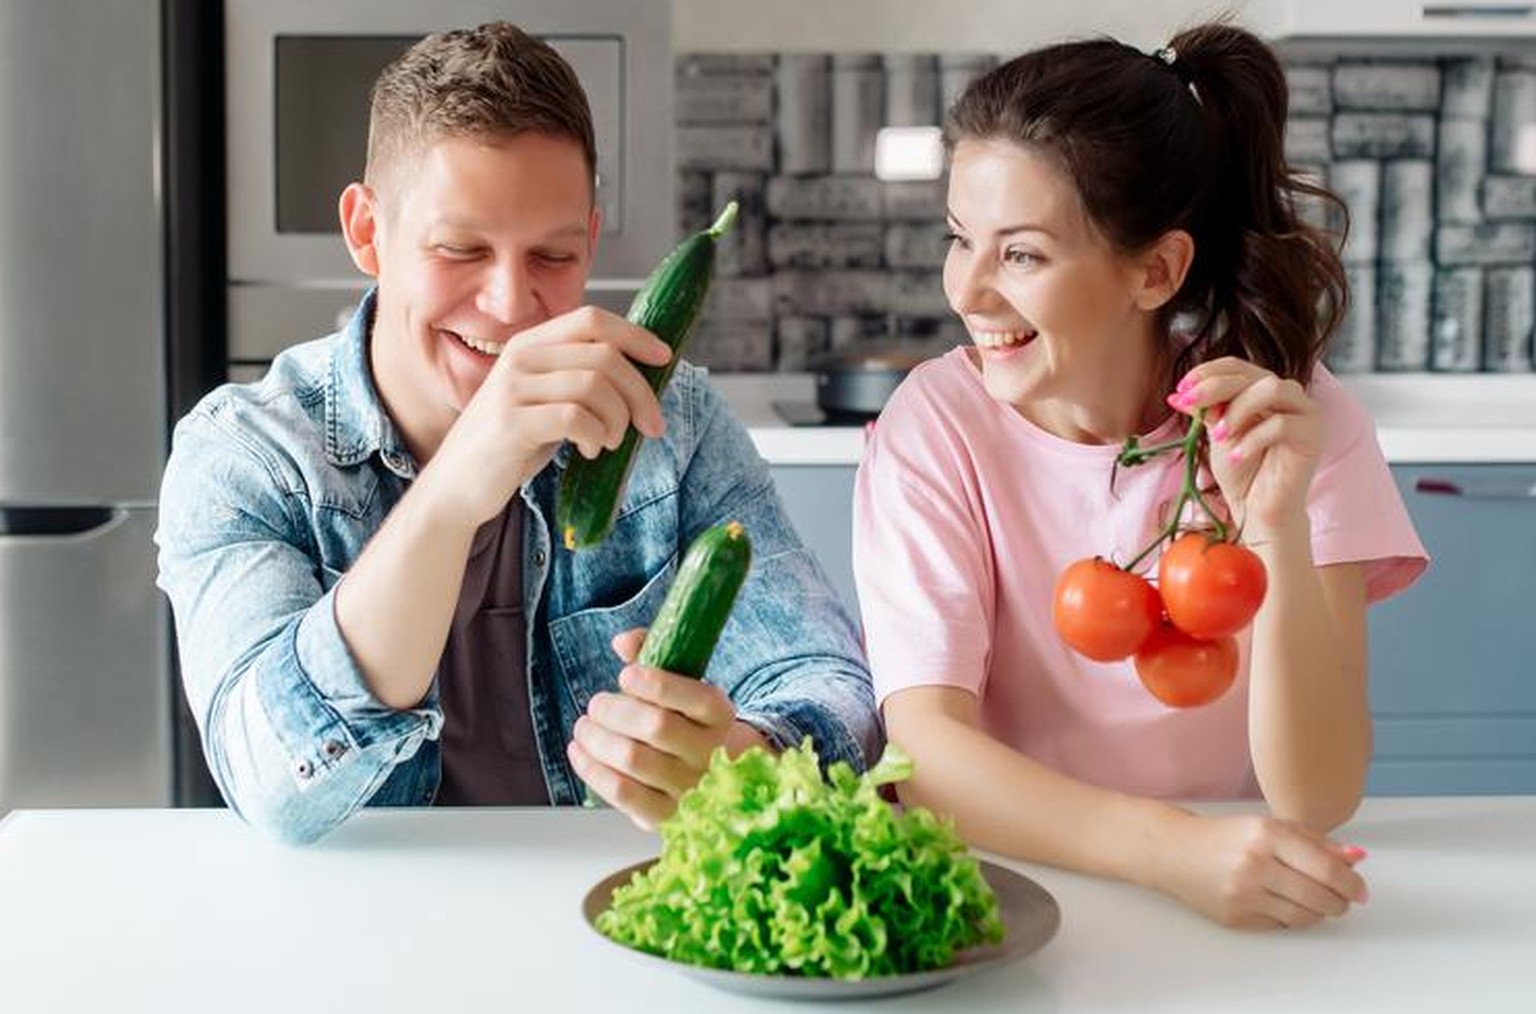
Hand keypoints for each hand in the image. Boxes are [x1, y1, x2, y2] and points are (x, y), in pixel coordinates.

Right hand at [424, 306, 672, 530]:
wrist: (456, 487)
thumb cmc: (509, 446)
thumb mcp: (545, 402)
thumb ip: (579, 381)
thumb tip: (641, 379)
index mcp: (530, 344)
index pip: (592, 319)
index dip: (635, 335)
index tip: (665, 358)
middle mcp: (519, 357)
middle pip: (604, 355)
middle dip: (641, 392)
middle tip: (652, 426)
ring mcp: (512, 388)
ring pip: (594, 385)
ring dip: (617, 419)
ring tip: (609, 442)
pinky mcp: (511, 422)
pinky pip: (575, 417)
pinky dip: (595, 436)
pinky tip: (589, 452)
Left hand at [567, 629, 768, 829]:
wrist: (714, 778)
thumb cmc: (688, 723)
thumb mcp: (682, 685)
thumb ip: (654, 654)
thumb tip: (622, 642)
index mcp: (720, 715)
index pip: (694, 697)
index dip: (654, 683)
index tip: (626, 675)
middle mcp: (711, 753)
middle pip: (655, 727)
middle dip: (614, 711)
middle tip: (596, 705)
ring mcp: (690, 789)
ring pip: (632, 760)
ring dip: (597, 739)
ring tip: (584, 728)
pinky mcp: (665, 817)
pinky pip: (622, 794)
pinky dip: (592, 770)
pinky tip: (581, 753)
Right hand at [1153, 811, 1368, 928]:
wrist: (1175, 852)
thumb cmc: (1227, 837)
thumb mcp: (1271, 827)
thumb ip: (1316, 843)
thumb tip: (1356, 859)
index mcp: (1268, 835)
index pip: (1328, 870)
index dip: (1353, 884)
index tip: (1360, 890)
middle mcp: (1255, 864)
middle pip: (1321, 898)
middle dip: (1340, 902)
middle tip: (1342, 898)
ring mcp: (1244, 894)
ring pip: (1305, 917)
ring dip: (1319, 912)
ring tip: (1315, 900)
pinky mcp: (1236, 918)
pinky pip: (1281, 925)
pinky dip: (1292, 917)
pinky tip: (1284, 903)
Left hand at [1168, 357, 1322, 541]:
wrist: (1258, 509)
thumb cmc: (1241, 472)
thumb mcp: (1217, 433)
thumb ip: (1206, 409)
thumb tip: (1179, 393)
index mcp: (1264, 389)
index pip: (1237, 365)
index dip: (1207, 372)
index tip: (1181, 389)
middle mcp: (1288, 395)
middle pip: (1252, 374)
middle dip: (1215, 388)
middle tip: (1189, 405)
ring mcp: (1306, 412)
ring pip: (1272, 389)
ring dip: (1238, 409)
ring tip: (1218, 435)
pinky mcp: (1314, 435)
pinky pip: (1282, 425)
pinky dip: (1253, 439)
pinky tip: (1238, 456)